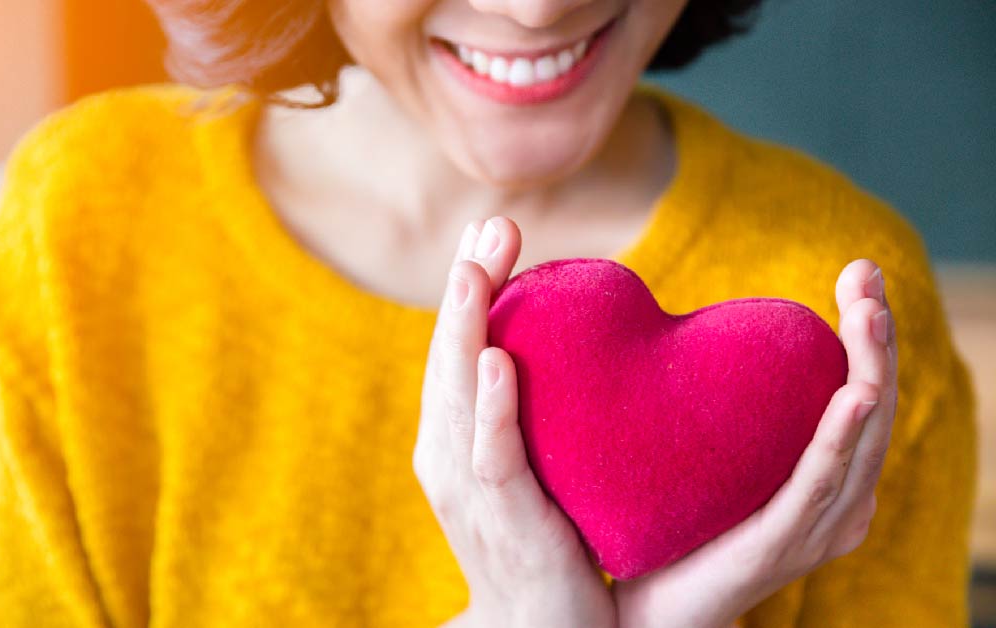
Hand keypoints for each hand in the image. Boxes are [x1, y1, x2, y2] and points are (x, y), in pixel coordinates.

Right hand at [414, 216, 615, 627]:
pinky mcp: (499, 515)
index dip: (470, 288)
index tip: (491, 230)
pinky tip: (498, 361)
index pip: (457, 347)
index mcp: (453, 434)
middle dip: (468, 288)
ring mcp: (466, 484)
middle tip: (492, 225)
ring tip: (477, 269)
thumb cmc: (542, 540)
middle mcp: (447, 451)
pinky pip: (491, 454)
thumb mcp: (534, 460)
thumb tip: (575, 344)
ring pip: (457, 394)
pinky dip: (491, 406)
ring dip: (466, 327)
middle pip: (450, 355)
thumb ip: (538, 406)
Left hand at [611, 259, 898, 627]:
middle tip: (867, 276)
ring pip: (859, 441)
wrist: (641, 611)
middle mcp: (834, 504)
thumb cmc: (671, 532)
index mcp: (821, 479)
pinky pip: (817, 486)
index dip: (865, 335)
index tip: (858, 274)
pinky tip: (852, 396)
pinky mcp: (781, 545)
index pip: (857, 394)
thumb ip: (712, 406)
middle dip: (875, 337)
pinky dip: (839, 439)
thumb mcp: (705, 458)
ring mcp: (814, 528)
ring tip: (869, 314)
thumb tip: (675, 332)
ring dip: (868, 372)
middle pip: (872, 407)